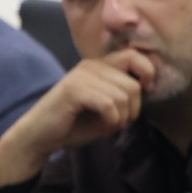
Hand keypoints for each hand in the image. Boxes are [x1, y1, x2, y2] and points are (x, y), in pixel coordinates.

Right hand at [0, 49, 155, 185]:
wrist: (40, 136)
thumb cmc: (75, 123)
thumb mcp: (107, 105)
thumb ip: (125, 93)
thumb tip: (151, 85)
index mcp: (99, 65)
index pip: (135, 56)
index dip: (148, 74)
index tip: (146, 92)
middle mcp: (90, 65)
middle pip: (133, 84)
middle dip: (133, 110)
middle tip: (120, 122)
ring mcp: (81, 76)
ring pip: (123, 96)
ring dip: (121, 118)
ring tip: (107, 125)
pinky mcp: (73, 90)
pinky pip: (109, 105)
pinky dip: (110, 121)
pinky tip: (100, 127)